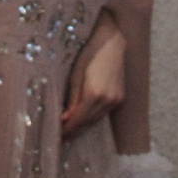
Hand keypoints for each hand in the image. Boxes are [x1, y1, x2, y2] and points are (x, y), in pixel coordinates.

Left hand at [60, 16, 125, 138]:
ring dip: (84, 125)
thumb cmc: (88, 53)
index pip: (79, 119)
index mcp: (95, 94)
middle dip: (75, 130)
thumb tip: (64, 119)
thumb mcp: (75, 74)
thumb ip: (72, 99)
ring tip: (70, 129)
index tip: (57, 134)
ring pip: (97, 119)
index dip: (69, 128)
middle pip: (89, 122)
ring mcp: (116, 100)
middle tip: (61, 135)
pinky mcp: (120, 98)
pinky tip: (83, 118)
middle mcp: (108, 100)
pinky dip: (93, 117)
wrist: (111, 42)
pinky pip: (103, 113)